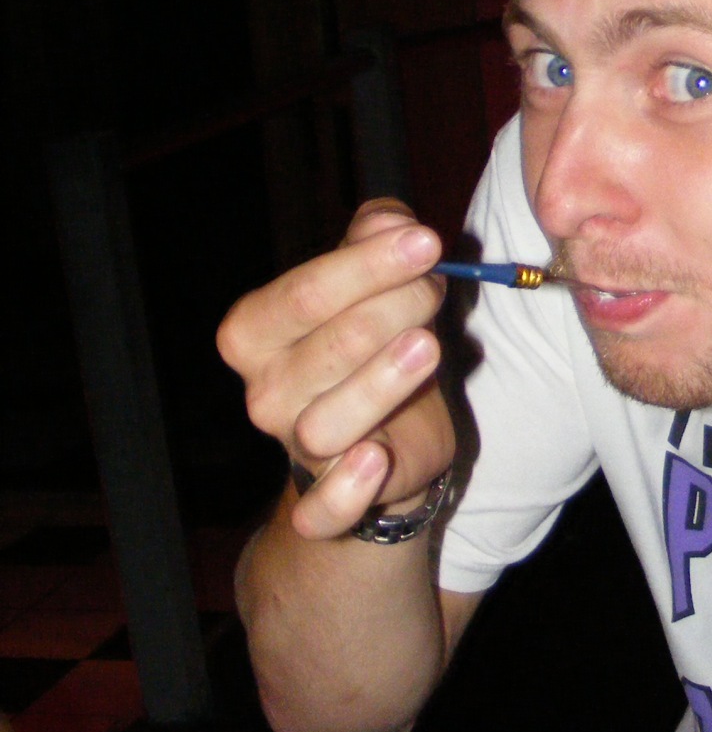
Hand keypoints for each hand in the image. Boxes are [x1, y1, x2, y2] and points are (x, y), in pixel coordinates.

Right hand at [217, 200, 453, 539]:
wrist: (390, 430)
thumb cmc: (375, 340)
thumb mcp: (377, 277)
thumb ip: (377, 235)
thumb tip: (391, 220)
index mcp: (257, 331)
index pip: (303, 293)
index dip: (368, 265)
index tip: (426, 242)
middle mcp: (265, 392)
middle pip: (328, 348)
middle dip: (393, 308)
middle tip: (435, 287)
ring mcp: (294, 449)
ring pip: (328, 423)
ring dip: (383, 382)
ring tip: (428, 345)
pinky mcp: (331, 501)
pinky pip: (324, 511)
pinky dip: (346, 492)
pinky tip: (377, 457)